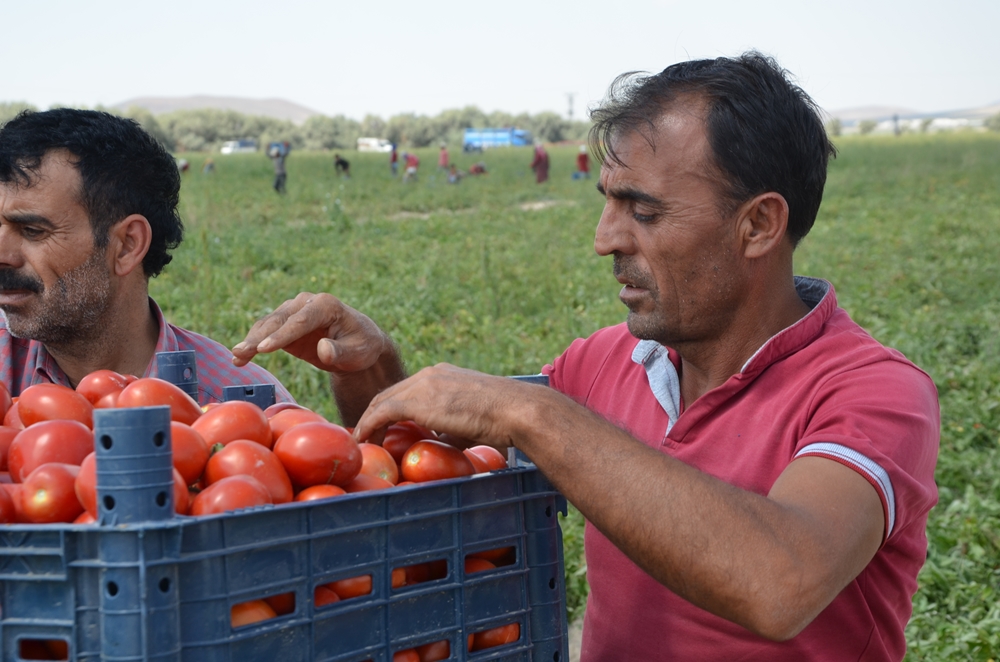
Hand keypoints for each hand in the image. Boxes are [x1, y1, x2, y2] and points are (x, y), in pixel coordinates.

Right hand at [232, 292, 389, 373]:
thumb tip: (323, 349)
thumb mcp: (357, 352)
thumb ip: (340, 351)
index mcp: (326, 305)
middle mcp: (306, 303)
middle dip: (259, 337)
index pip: (301, 320)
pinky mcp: (285, 325)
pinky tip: (240, 358)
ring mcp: (293, 311)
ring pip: (268, 325)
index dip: (283, 335)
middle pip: (279, 320)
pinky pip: (266, 333)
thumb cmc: (361, 346)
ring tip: (237, 357)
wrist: (359, 345)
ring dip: (251, 341)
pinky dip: (253, 344)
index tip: (265, 349)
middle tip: (241, 353)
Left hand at [353, 363, 534, 448]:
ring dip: (368, 421)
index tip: (385, 428)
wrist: (515, 410)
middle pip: (391, 393)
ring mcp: (423, 384)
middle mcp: (430, 373)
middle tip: (366, 435)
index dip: (393, 409)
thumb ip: (452, 426)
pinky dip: (368, 426)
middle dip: (375, 413)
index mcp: (444, 375)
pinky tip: (363, 441)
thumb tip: (441, 443)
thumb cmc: (505, 419)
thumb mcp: (472, 419)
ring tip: (362, 441)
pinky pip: (382, 413)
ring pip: (383, 401)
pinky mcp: (418, 400)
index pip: (409, 390)